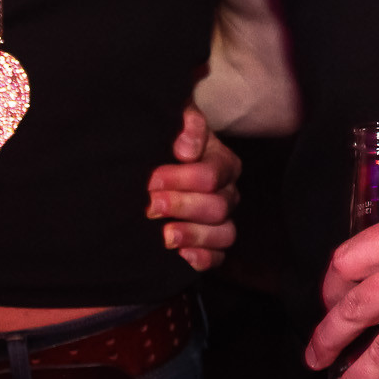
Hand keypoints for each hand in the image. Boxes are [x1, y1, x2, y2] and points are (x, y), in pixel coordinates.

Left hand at [146, 104, 240, 270]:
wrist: (157, 163)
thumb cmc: (169, 140)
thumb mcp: (176, 120)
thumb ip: (187, 123)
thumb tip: (186, 149)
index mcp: (222, 162)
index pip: (212, 175)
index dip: (182, 179)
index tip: (152, 180)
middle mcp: (227, 192)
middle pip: (217, 206)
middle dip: (182, 206)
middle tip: (151, 205)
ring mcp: (222, 220)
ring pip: (224, 234)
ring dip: (193, 235)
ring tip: (166, 235)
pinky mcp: (213, 244)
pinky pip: (219, 257)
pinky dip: (203, 258)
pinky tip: (182, 255)